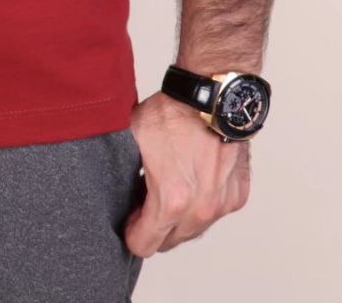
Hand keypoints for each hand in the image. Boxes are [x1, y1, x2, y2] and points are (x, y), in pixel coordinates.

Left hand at [123, 90, 251, 256]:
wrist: (213, 97)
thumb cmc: (174, 113)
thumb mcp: (132, 137)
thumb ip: (118, 168)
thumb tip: (104, 181)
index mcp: (171, 201)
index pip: (144, 245)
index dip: (131, 232)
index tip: (129, 218)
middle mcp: (200, 210)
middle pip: (169, 242)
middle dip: (154, 226)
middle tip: (146, 197)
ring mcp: (221, 204)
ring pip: (193, 229)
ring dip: (179, 217)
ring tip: (169, 185)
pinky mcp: (237, 195)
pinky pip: (214, 212)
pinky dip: (202, 202)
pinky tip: (191, 177)